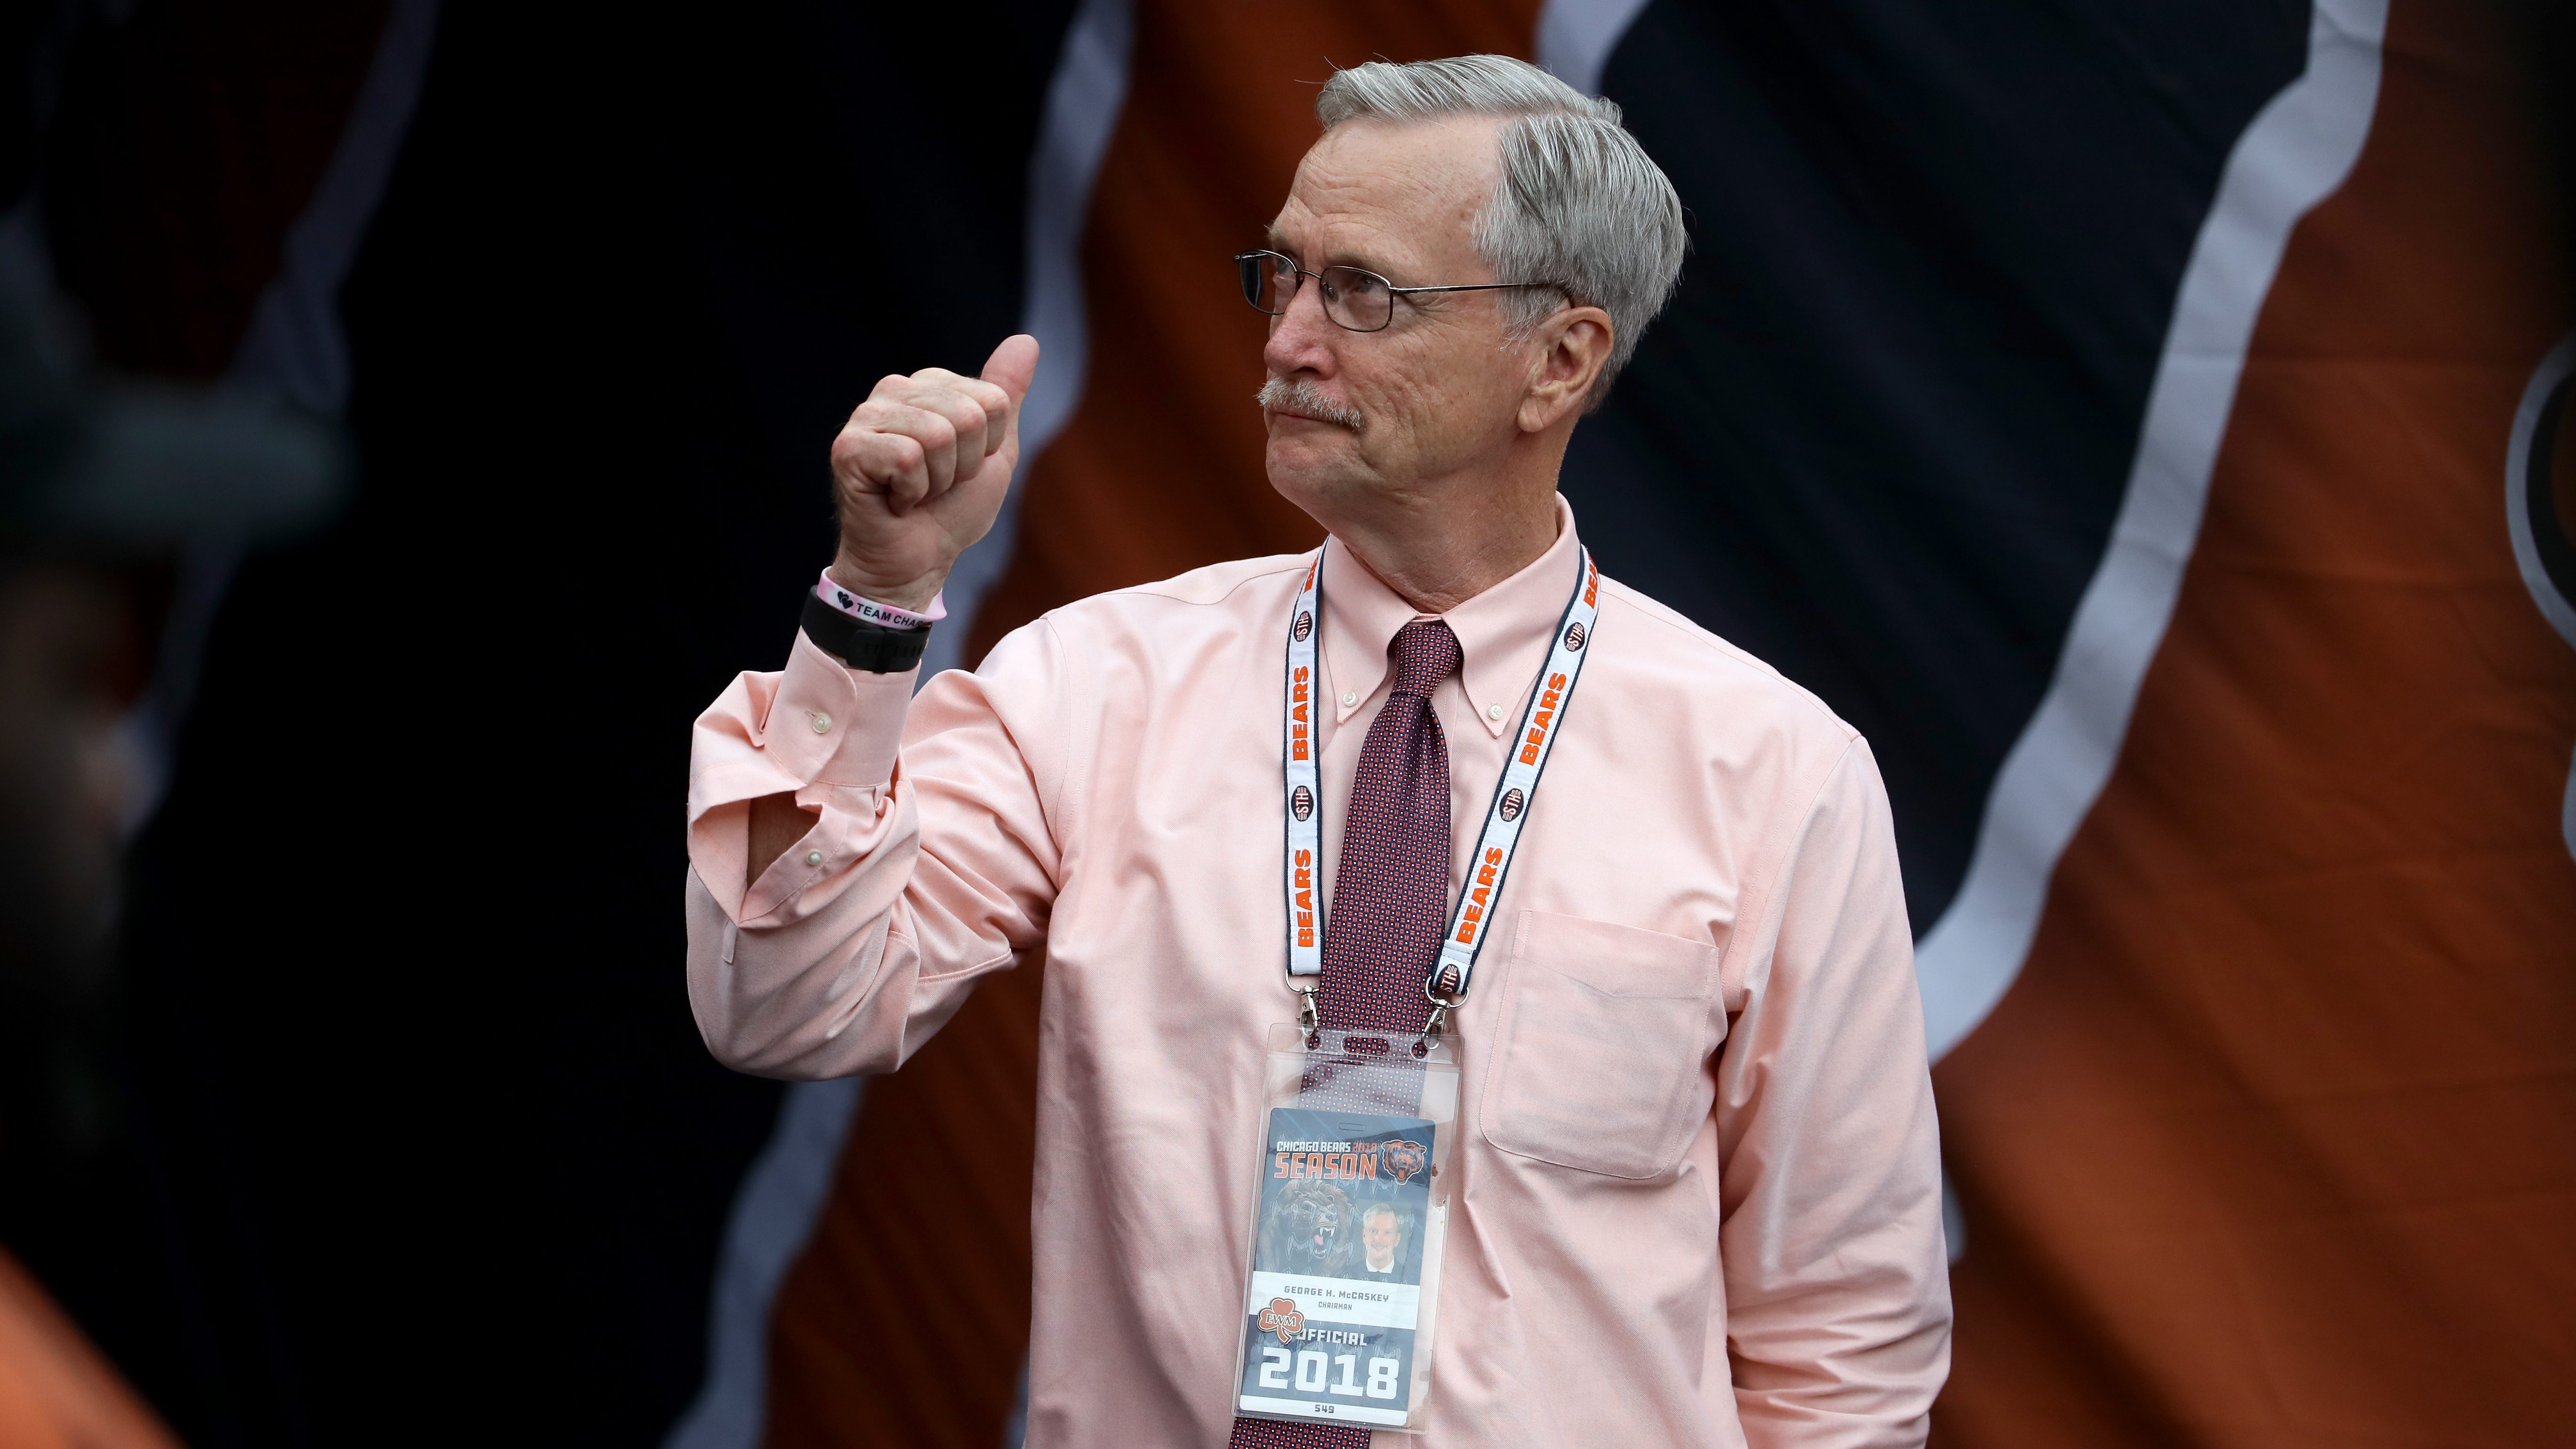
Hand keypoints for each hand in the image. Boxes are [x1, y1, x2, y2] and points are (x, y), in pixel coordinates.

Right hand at [826, 334, 1039, 608]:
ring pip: (938, 435)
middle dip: (963, 466)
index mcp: (931, 386)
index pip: (992, 400)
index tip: (960, 468)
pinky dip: (912, 493)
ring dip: (937, 481)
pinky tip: (895, 501)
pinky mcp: (848, 448)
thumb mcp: (994, 451)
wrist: (918, 560)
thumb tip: (1026, 340)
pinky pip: (907, 459)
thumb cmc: (952, 509)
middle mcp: (895, 390)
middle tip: (936, 485)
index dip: (987, 448)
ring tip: (916, 492)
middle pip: (968, 416)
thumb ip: (1007, 396)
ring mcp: (867, 416)